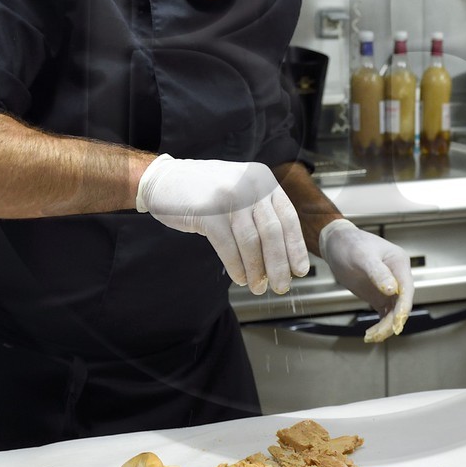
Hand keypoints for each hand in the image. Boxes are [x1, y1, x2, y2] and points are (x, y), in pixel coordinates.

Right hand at [135, 154, 308, 293]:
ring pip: (251, 242)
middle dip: (279, 264)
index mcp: (263, 179)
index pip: (288, 217)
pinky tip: (240, 277)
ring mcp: (229, 197)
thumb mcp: (240, 190)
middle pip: (272, 232)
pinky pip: (228, 246)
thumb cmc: (205, 190)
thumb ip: (260, 213)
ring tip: (257, 286)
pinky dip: (236, 266)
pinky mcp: (209, 212)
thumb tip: (281, 255)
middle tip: (281, 285)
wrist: (166, 180)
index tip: (299, 269)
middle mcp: (250, 184)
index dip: (295, 247)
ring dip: (257, 270)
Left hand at [319, 219, 413, 342]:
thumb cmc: (350, 244)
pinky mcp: (379, 296)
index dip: (404, 307)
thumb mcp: (362, 256)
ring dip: (386, 326)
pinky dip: (381, 325)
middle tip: (378, 333)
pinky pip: (385, 314)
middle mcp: (398, 276)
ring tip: (371, 336)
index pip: (407, 288)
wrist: (336, 244)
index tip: (397, 322)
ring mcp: (389, 288)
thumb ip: (377, 272)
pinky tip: (372, 333)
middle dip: (393, 321)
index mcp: (399, 263)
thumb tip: (392, 290)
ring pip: (394, 312)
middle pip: (402, 304)